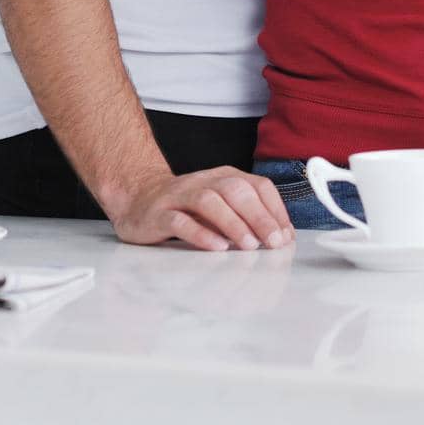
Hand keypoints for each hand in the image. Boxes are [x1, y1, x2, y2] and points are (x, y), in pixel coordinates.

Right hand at [110, 165, 295, 252]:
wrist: (138, 198)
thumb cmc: (186, 207)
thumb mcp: (220, 206)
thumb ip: (245, 217)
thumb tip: (279, 237)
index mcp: (224, 177)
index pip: (257, 185)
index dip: (275, 209)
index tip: (285, 235)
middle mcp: (204, 181)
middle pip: (236, 191)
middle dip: (259, 217)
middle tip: (273, 242)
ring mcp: (180, 196)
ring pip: (209, 201)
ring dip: (233, 223)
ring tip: (249, 245)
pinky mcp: (159, 214)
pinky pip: (180, 221)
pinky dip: (200, 233)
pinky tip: (216, 247)